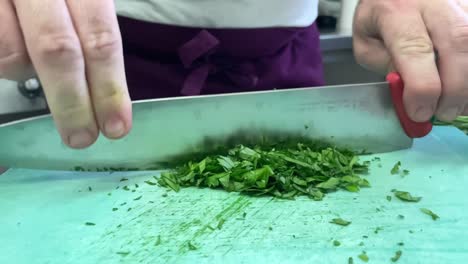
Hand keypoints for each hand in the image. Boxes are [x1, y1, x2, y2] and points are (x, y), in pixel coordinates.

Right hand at [0, 0, 131, 148]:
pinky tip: (12, 41)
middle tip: (82, 137)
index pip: (101, 38)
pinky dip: (4, 63)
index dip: (109, 87)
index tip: (116, 126)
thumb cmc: (55, 1)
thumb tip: (101, 97)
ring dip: (27, 73)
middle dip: (73, 102)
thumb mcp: (78, 6)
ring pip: (14, 55)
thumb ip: (88, 37)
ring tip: (30, 59)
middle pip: (59, 51)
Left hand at [353, 0, 467, 121]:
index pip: (414, 49)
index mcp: (396, 11)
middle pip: (456, 43)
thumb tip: (411, 91)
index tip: (420, 112)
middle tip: (444, 113)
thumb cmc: (380, 17)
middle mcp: (432, 2)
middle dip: (454, 88)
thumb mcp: (367, 42)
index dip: (422, 87)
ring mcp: (458, 2)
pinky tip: (465, 90)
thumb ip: (385, 65)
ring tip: (458, 105)